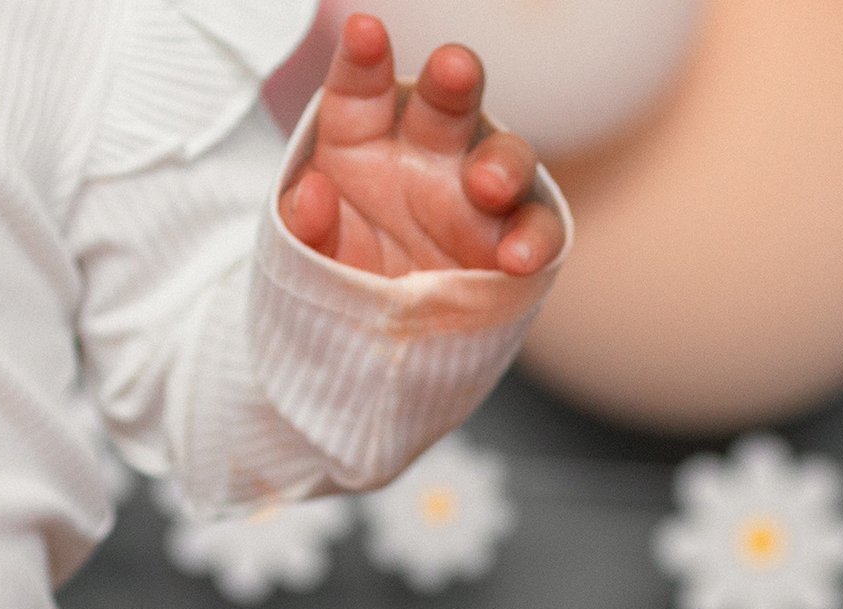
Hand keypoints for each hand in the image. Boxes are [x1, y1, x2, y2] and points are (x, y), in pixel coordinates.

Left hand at [277, 13, 563, 279]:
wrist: (379, 342)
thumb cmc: (343, 277)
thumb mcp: (310, 256)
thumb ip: (304, 226)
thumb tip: (313, 194)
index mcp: (366, 140)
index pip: (364, 88)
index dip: (365, 58)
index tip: (364, 33)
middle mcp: (428, 154)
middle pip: (448, 102)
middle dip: (454, 79)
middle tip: (454, 69)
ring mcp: (478, 196)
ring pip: (506, 158)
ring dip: (503, 164)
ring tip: (488, 187)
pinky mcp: (513, 241)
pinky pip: (538, 231)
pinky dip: (535, 240)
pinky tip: (516, 259)